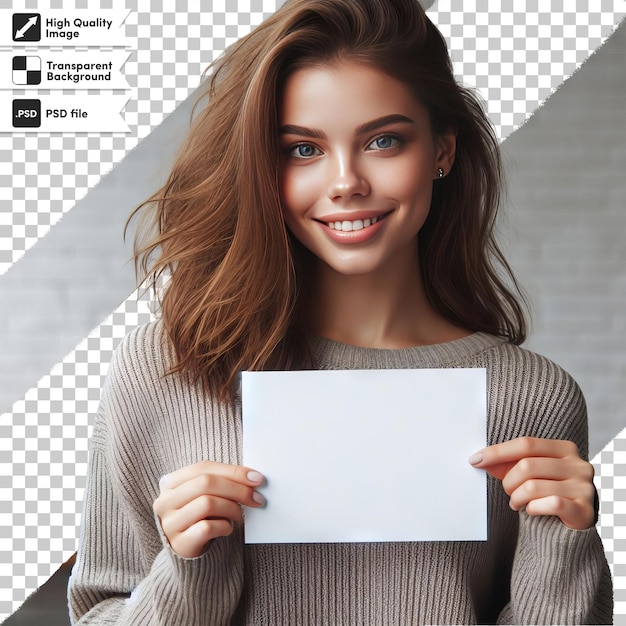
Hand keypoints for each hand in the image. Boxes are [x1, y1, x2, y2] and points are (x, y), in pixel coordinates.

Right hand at [153, 461, 264, 557]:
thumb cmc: (200, 516)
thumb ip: (222, 481)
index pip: (203, 467)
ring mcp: (169, 523)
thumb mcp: (205, 494)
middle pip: (206, 483)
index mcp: (171, 482)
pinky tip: (228, 528)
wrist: (186, 549)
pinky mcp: (178, 543)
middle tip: (256, 498)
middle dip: (237, 489)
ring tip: (239, 515)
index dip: (232, 470)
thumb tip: (254, 478)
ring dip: (232, 508)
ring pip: (207, 504)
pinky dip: (225, 526)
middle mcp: (166, 501)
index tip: (257, 478)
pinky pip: (207, 528)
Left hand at [469, 437, 595, 529]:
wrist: (571, 524)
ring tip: (516, 502)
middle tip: (507, 490)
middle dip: (509, 481)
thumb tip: (478, 459)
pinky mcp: (584, 509)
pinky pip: (550, 504)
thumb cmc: (546, 492)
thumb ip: (505, 464)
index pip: (526, 444)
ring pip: (534, 486)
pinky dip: (533, 508)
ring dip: (517, 497)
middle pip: (527, 466)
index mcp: (565, 449)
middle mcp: (578, 465)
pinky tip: (532, 510)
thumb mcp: (527, 473)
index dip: (498, 452)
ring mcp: (584, 487)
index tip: (475, 460)